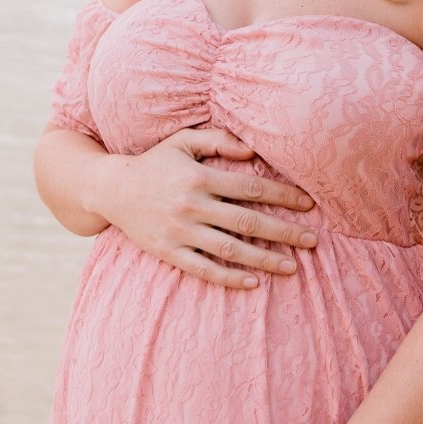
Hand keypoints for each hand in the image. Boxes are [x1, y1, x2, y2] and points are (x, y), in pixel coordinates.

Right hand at [95, 128, 319, 287]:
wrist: (109, 188)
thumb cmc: (154, 162)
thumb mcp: (184, 141)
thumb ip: (219, 140)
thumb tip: (253, 151)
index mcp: (200, 178)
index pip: (252, 187)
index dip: (283, 196)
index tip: (309, 205)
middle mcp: (192, 206)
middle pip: (247, 221)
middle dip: (284, 232)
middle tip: (312, 241)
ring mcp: (179, 231)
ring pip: (230, 249)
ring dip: (263, 259)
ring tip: (292, 266)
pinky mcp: (167, 252)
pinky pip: (202, 268)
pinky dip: (227, 277)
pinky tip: (252, 283)